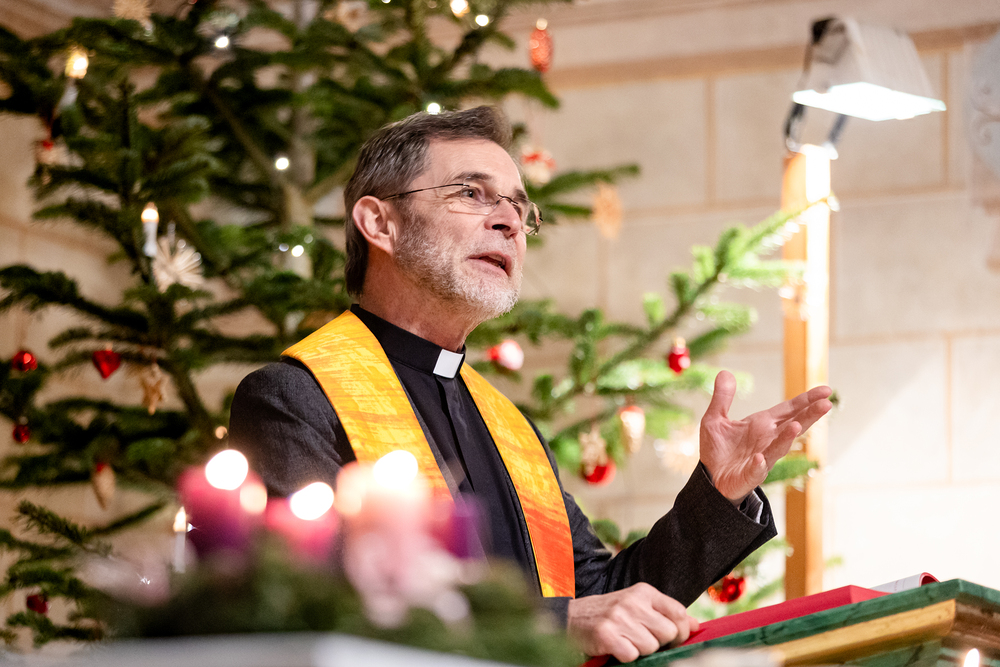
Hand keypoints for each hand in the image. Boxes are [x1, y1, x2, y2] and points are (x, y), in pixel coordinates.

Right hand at [566, 583, 699, 661]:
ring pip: (651, 646)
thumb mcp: (638, 606)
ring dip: (640, 651)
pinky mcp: (606, 634)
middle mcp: (632, 601)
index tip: (669, 638)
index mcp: (644, 591)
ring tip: (626, 641)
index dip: (680, 631)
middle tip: (642, 640)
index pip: (678, 613)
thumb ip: (666, 614)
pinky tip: (616, 647)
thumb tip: (695, 626)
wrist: (572, 617)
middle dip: (659, 643)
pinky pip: (632, 655)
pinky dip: (625, 656)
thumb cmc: (610, 614)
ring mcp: (619, 617)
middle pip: (668, 633)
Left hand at [700, 371, 831, 502]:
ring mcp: (762, 458)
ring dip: (787, 438)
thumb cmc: (717, 449)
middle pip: (793, 425)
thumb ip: (722, 398)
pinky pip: (756, 470)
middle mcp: (768, 440)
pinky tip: (759, 458)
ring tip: (797, 426)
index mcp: (762, 424)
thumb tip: (724, 372)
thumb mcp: (715, 419)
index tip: (826, 390)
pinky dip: (759, 464)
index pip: (789, 409)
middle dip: (809, 415)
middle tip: (826, 403)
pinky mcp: (749, 475)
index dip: (806, 400)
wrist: (710, 480)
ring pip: (779, 448)